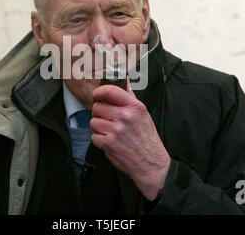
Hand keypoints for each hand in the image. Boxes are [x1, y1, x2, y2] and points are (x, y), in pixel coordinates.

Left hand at [90, 77, 170, 199]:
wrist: (151, 164)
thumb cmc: (147, 138)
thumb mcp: (143, 114)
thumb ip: (130, 97)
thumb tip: (124, 80)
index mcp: (135, 107)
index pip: (110, 91)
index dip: (99, 92)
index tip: (97, 95)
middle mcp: (125, 117)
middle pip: (97, 107)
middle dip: (99, 113)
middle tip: (108, 119)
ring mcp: (116, 131)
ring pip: (93, 122)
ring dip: (99, 127)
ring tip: (111, 132)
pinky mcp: (109, 144)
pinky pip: (94, 136)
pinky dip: (100, 140)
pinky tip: (110, 141)